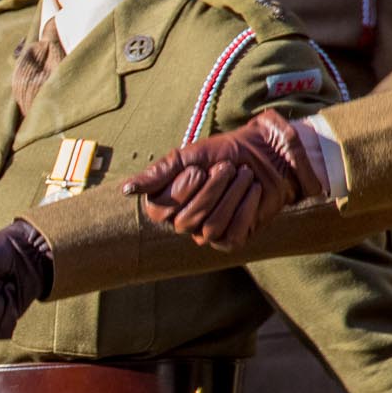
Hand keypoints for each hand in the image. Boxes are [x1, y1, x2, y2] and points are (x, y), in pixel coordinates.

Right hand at [119, 109, 324, 247]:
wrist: (266, 155)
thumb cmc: (224, 152)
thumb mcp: (188, 157)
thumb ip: (158, 173)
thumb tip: (126, 190)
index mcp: (166, 202)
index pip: (159, 210)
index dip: (180, 190)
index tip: (199, 168)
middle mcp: (183, 221)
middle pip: (186, 221)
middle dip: (212, 190)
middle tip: (227, 167)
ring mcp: (208, 233)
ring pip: (210, 228)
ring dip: (231, 196)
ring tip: (244, 174)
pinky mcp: (233, 240)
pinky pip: (231, 235)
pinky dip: (245, 208)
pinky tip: (253, 190)